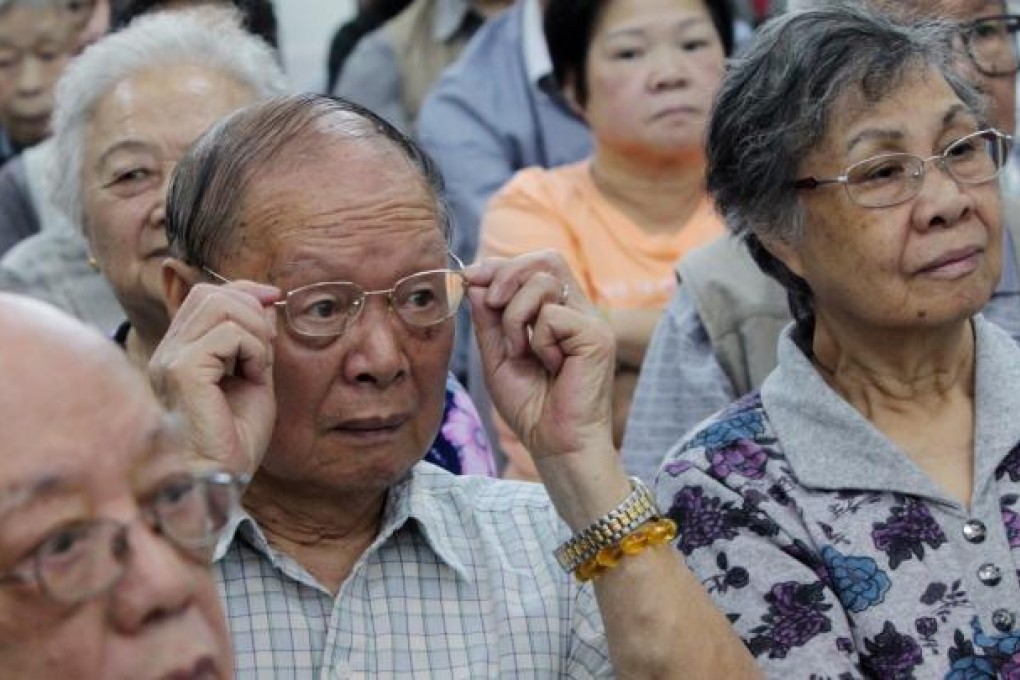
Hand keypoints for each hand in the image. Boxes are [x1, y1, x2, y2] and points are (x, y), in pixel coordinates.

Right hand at [149, 280, 278, 476]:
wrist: (220, 479)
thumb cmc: (234, 441)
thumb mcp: (253, 379)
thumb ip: (255, 342)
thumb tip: (265, 301)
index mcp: (181, 352)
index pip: (206, 295)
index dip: (244, 290)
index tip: (275, 299)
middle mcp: (168, 351)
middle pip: (210, 293)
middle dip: (252, 308)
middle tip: (267, 348)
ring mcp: (170, 360)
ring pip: (218, 305)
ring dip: (254, 330)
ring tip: (258, 366)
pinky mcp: (181, 372)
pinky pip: (227, 335)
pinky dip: (252, 350)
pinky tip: (252, 377)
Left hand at [465, 251, 614, 462]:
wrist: (556, 444)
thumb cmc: (531, 407)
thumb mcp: (497, 356)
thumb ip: (488, 318)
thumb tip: (474, 280)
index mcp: (559, 311)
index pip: (535, 264)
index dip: (500, 265)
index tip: (470, 277)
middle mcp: (579, 310)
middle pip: (546, 259)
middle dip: (507, 274)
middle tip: (491, 304)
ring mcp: (591, 321)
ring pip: (545, 281)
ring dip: (516, 316)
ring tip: (520, 352)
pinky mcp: (597, 336)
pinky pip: (553, 316)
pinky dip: (537, 340)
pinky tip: (549, 366)